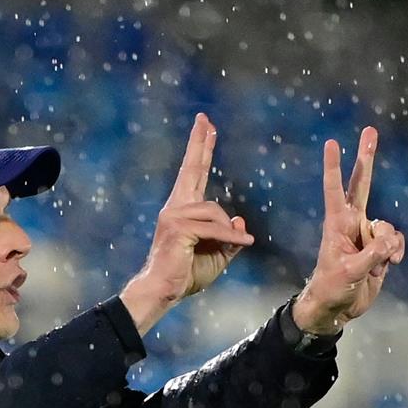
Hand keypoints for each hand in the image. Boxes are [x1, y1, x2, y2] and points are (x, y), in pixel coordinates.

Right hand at [120, 113, 254, 333]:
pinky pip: (214, 228)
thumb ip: (229, 235)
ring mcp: (173, 214)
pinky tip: (244, 243)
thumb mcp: (218, 253)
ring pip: (215, 211)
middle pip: (192, 168)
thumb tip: (239, 219)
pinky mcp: (177, 226)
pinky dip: (230, 238)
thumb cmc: (185, 274)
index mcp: (183, 209)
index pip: (194, 173)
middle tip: (204, 118)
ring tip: (235, 245)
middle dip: (200, 142)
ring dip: (227, 232)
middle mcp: (175, 206)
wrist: (163, 290)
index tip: (206, 127)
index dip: (201, 149)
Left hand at [292, 127, 405, 334]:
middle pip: (362, 185)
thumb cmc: (332, 288)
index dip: (334, 167)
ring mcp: (367, 234)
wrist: (337, 308)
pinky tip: (387, 267)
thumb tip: (391, 242)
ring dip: (387, 247)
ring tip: (374, 266)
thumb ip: (373, 254)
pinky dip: (395, 254)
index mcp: (336, 224)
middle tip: (370, 130)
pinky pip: (396, 242)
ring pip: (388, 227)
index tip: (332, 142)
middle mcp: (352, 223)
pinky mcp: (380, 248)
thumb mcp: (349, 272)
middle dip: (366, 158)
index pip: (334, 189)